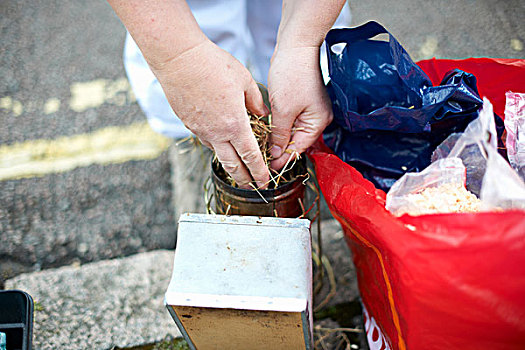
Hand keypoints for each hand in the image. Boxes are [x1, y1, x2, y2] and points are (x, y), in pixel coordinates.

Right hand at [151, 40, 269, 187]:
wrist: (179, 58)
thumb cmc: (213, 65)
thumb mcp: (244, 80)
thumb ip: (255, 101)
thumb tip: (261, 113)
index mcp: (235, 124)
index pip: (250, 156)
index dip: (259, 172)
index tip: (264, 182)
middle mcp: (216, 133)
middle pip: (232, 166)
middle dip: (244, 179)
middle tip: (252, 187)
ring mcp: (200, 130)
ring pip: (217, 154)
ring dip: (229, 164)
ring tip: (238, 168)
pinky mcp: (188, 124)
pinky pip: (206, 140)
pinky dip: (216, 146)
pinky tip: (221, 142)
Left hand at [268, 47, 332, 169]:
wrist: (295, 46)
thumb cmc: (293, 73)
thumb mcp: (283, 110)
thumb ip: (279, 134)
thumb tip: (276, 154)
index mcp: (318, 123)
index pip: (298, 149)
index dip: (282, 159)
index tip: (268, 168)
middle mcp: (317, 119)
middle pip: (296, 143)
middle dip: (280, 151)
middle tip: (262, 160)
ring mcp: (310, 111)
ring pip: (292, 133)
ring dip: (278, 139)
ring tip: (262, 148)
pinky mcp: (301, 102)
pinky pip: (290, 121)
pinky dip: (280, 127)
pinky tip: (267, 131)